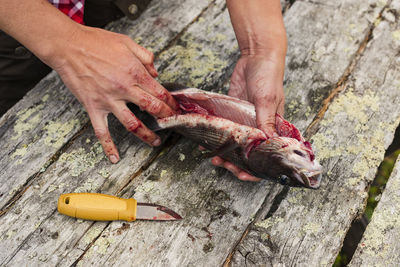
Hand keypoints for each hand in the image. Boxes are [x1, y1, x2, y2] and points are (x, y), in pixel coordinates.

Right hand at [48, 26, 177, 162]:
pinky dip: (108, 146)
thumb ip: (145, 57)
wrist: (67, 46)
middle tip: (173, 124)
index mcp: (134, 72)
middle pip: (152, 108)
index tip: (176, 108)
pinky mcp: (93, 107)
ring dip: (146, 135)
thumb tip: (156, 73)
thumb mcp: (126, 42)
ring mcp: (109, 100)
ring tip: (155, 142)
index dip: (171, 103)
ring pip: (132, 123)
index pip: (160, 93)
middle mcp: (124, 88)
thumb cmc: (96, 42)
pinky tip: (115, 158)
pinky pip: (102, 131)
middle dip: (166, 118)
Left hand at [211, 53, 284, 181]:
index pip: (267, 155)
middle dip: (236, 163)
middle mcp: (259, 128)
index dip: (256, 169)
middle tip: (223, 164)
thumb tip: (267, 141)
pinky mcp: (232, 112)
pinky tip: (204, 142)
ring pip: (234, 144)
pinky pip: (224, 129)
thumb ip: (266, 120)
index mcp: (273, 128)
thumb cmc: (269, 76)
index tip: (244, 175)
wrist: (256, 56)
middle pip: (248, 153)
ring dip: (224, 153)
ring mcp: (244, 121)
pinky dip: (216, 137)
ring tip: (212, 157)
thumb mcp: (268, 100)